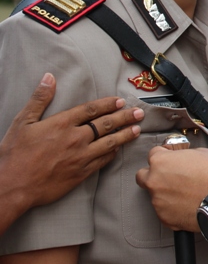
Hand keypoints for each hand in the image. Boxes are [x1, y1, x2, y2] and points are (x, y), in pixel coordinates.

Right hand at [0, 73, 142, 210]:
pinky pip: (103, 160)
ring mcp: (80, 157)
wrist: (12, 186)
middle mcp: (75, 138)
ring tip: (137, 129)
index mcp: (62, 124)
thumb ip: (39, 99)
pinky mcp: (81, 173)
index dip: (108, 104)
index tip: (120, 101)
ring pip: (109, 142)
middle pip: (106, 124)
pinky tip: (119, 149)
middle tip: (138, 113)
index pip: (91, 110)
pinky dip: (113, 153)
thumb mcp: (22, 122)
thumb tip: (49, 78)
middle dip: (124, 117)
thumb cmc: (14, 154)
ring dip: (125, 135)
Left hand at [136, 146, 207, 231]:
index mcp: (161, 162)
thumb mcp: (202, 153)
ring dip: (166, 192)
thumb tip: (181, 159)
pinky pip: (164, 210)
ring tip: (186, 192)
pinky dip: (173, 207)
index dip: (164, 154)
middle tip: (170, 175)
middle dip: (154, 174)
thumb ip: (182, 155)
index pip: (153, 154)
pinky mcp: (164, 218)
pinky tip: (188, 203)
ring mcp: (158, 201)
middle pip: (143, 176)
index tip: (171, 157)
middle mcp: (154, 181)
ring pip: (155, 194)